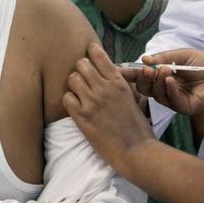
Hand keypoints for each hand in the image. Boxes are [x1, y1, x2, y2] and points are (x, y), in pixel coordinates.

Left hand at [63, 43, 155, 170]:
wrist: (136, 150)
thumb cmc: (136, 126)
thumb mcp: (131, 97)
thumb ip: (118, 83)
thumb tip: (105, 72)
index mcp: (118, 82)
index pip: (98, 55)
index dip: (91, 52)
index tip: (88, 53)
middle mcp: (104, 88)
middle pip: (81, 64)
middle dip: (81, 69)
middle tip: (84, 79)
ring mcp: (92, 102)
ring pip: (72, 78)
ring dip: (74, 84)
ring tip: (79, 93)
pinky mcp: (82, 117)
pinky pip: (66, 98)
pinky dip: (69, 100)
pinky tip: (76, 106)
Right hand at [126, 49, 203, 115]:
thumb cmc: (203, 63)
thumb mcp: (179, 55)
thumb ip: (161, 58)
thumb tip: (143, 59)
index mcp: (162, 77)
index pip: (142, 77)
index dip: (131, 74)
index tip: (119, 71)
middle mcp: (165, 90)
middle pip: (145, 89)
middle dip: (143, 79)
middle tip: (146, 70)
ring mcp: (174, 100)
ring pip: (157, 95)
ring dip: (158, 82)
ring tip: (164, 70)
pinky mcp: (184, 107)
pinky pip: (172, 101)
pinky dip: (169, 89)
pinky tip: (171, 80)